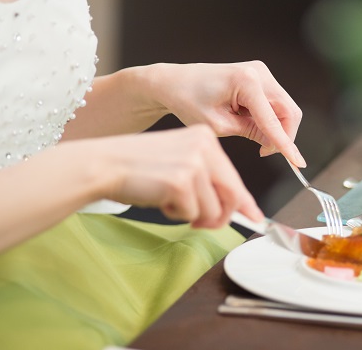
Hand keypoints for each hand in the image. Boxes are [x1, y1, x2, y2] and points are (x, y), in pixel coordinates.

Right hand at [95, 125, 263, 227]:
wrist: (105, 163)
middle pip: (232, 195)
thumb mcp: (180, 161)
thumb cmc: (139, 165)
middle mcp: (205, 147)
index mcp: (206, 138)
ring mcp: (195, 164)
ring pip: (213, 209)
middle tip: (206, 223)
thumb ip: (208, 179)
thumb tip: (237, 206)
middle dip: (222, 216)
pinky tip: (160, 198)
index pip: (234, 177)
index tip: (255, 217)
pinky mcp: (182, 182)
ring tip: (170, 200)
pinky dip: (176, 214)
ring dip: (194, 215)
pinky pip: (192, 214)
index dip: (245, 202)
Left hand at [143, 61, 305, 166]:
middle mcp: (259, 72)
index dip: (287, 144)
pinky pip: (276, 102)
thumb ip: (250, 133)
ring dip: (277, 127)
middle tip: (263, 152)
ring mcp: (261, 72)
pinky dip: (271, 118)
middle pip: (289, 111)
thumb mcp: (218, 126)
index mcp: (246, 82)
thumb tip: (274, 143)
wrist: (175, 82)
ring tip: (253, 138)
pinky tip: (250, 124)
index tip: (298, 163)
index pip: (274, 120)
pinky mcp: (260, 76)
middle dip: (284, 136)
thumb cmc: (189, 102)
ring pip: (286, 108)